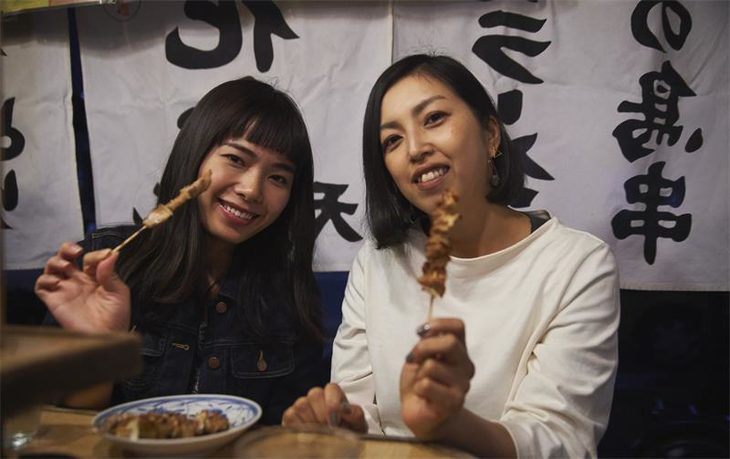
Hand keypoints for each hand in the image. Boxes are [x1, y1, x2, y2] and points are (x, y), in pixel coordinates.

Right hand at [35, 242, 130, 332]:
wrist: (107, 336)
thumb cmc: (116, 317)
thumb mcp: (118, 292)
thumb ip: (111, 273)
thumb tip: (112, 253)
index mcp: (95, 277)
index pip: (89, 258)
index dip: (95, 254)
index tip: (104, 256)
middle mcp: (78, 281)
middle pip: (65, 257)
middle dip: (67, 248)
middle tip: (75, 251)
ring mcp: (66, 290)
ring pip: (52, 268)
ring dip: (55, 261)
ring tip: (67, 266)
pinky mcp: (55, 301)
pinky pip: (41, 286)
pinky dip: (45, 279)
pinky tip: (57, 282)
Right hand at [282, 383, 366, 432]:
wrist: (337, 446)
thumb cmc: (346, 434)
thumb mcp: (357, 425)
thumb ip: (356, 414)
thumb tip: (348, 410)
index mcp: (335, 396)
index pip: (331, 388)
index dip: (333, 401)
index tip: (336, 418)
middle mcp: (317, 398)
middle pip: (314, 394)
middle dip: (322, 414)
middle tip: (328, 428)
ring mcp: (302, 406)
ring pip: (302, 404)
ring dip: (311, 421)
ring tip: (319, 432)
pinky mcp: (290, 416)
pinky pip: (291, 414)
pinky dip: (299, 426)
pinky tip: (308, 434)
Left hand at [400, 318, 474, 439]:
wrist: (420, 413)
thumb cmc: (420, 381)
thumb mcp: (419, 356)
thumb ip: (426, 342)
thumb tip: (426, 330)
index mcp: (459, 350)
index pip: (458, 326)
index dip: (438, 323)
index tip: (420, 332)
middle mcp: (465, 365)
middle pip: (450, 343)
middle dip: (424, 348)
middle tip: (414, 358)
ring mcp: (463, 384)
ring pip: (432, 366)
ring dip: (418, 374)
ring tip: (422, 383)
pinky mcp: (455, 401)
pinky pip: (426, 385)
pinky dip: (417, 388)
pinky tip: (424, 396)